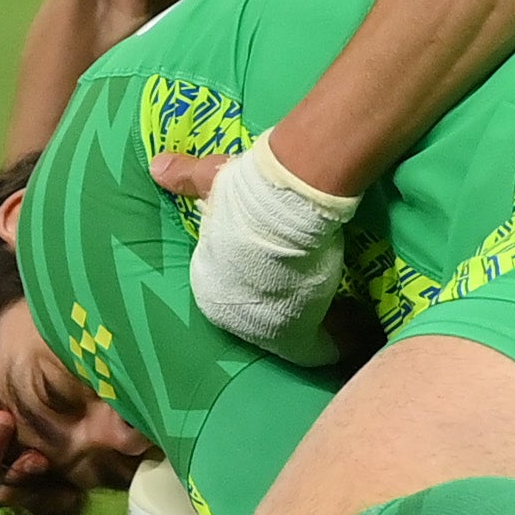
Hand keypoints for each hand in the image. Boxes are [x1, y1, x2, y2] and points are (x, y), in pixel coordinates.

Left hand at [161, 141, 357, 364]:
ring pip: (293, 332)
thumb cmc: (248, 193)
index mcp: (208, 284)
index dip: (270, 279)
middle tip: (321, 292)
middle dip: (292, 306)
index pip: (241, 289)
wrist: (285, 204)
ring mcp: (259, 330)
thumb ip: (186, 178)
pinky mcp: (294, 336)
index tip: (291, 271)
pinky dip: (339, 341)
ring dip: (319, 325)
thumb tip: (157, 166)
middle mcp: (227, 315)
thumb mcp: (213, 182)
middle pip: (266, 314)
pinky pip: (319, 348)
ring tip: (345, 316)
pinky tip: (356, 334)